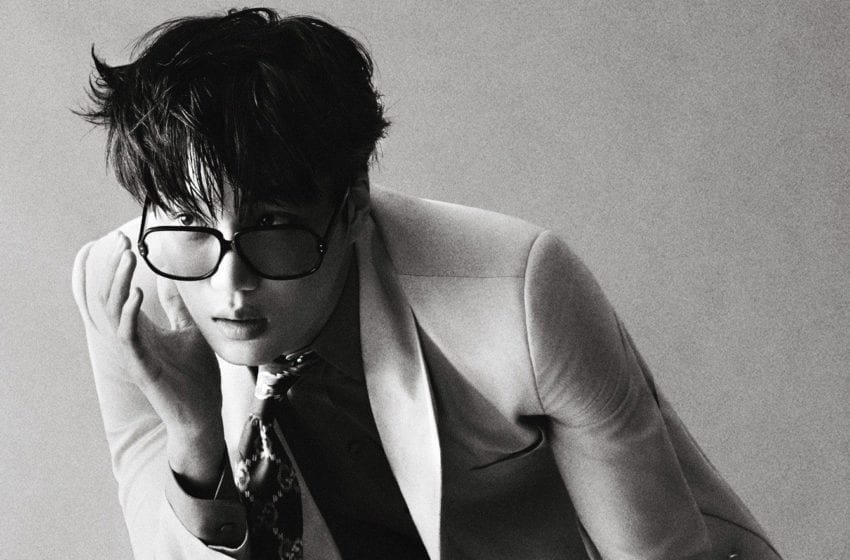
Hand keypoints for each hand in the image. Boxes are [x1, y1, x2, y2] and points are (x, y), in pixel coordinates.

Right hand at [73, 231, 224, 481]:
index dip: (118, 268)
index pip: (119, 293)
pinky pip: (128, 335)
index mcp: (142, 331)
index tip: (124, 241)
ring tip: (129, 257)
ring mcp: (133, 353)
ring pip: (113, 311)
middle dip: (114, 268)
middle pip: (110, 297)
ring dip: (120, 282)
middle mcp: (132, 340)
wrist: (202, 413)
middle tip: (121, 242)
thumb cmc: (196, 376)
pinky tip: (139, 292)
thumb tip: (170, 282)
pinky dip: (130, 312)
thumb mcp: (189, 331)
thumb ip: (176, 309)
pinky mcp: (140, 366)